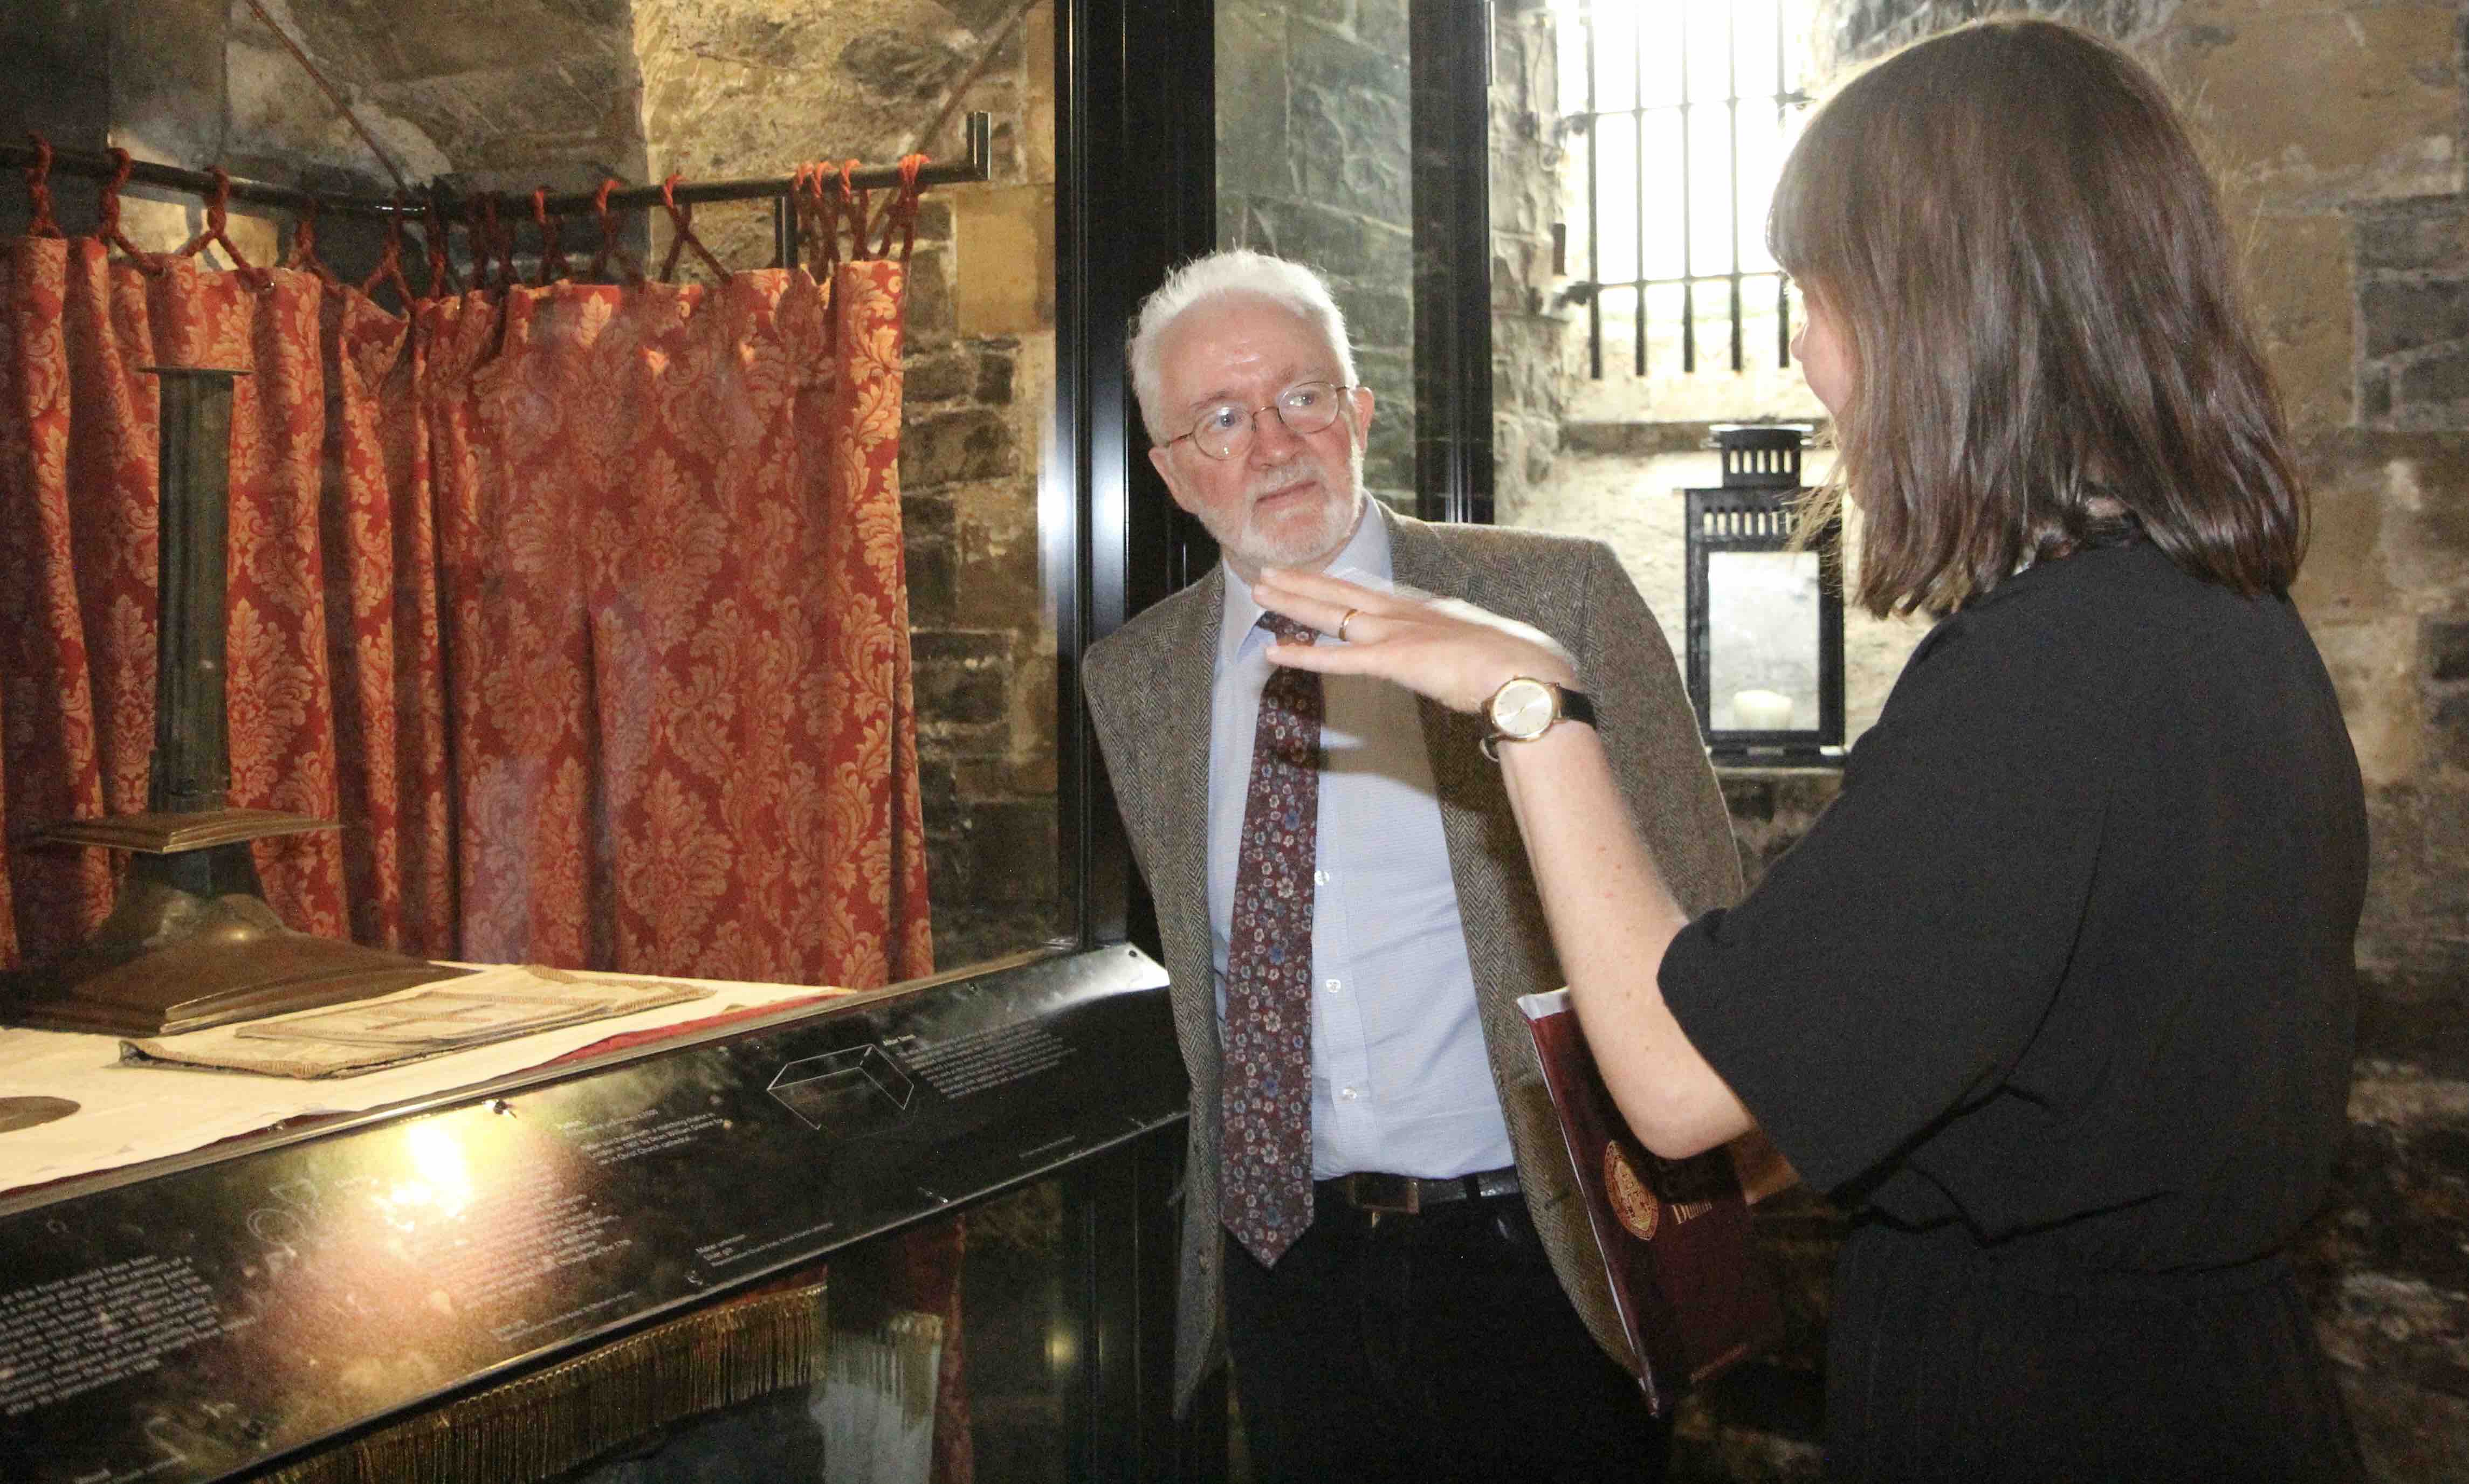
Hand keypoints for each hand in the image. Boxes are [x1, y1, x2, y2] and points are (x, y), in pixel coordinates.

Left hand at [1252, 567, 1577, 712]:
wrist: (1528, 671)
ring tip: (1260, 590)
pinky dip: (1304, 656)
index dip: (1341, 588)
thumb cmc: (1518, 667)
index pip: (1374, 597)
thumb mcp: (1484, 651)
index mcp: (1429, 612)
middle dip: (1304, 582)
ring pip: (1332, 614)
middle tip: (1269, 572)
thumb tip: (1463, 664)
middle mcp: (1407, 614)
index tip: (1318, 581)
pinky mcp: (1393, 660)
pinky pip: (1337, 659)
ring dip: (1294, 603)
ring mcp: (1397, 634)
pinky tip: (1274, 654)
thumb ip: (1463, 654)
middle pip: (1344, 593)